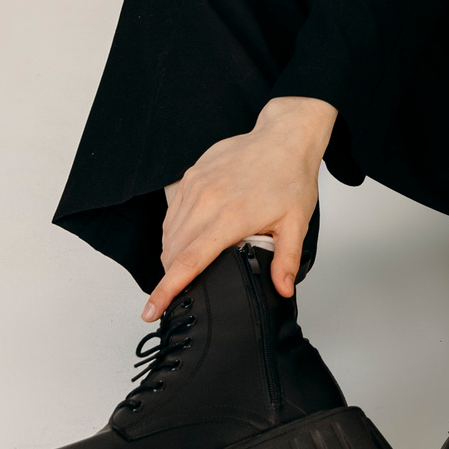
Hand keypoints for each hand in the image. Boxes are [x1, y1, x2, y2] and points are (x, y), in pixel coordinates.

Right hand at [145, 97, 335, 319]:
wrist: (284, 137)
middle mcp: (206, 201)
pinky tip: (187, 240)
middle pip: (172, 251)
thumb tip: (283, 290)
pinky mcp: (191, 176)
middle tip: (179, 294)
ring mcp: (195, 186)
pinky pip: (172, 213)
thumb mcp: (296, 223)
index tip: (152, 311)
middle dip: (170, 277)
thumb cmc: (291, 178)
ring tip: (184, 269)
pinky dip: (174, 232)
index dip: (166, 290)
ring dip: (171, 255)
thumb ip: (286, 260)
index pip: (187, 262)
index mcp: (230, 218)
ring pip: (169, 233)